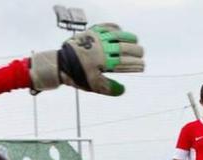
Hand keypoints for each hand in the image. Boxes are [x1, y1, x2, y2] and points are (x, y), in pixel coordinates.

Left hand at [30, 23, 144, 95]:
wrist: (59, 63)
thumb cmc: (77, 75)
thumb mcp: (93, 85)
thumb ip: (109, 88)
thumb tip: (123, 90)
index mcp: (103, 61)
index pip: (125, 61)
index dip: (136, 64)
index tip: (142, 66)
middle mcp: (101, 48)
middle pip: (124, 47)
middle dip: (136, 51)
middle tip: (141, 54)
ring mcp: (96, 38)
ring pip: (117, 35)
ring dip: (128, 37)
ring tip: (135, 41)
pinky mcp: (90, 32)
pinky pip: (105, 27)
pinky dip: (115, 28)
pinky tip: (120, 31)